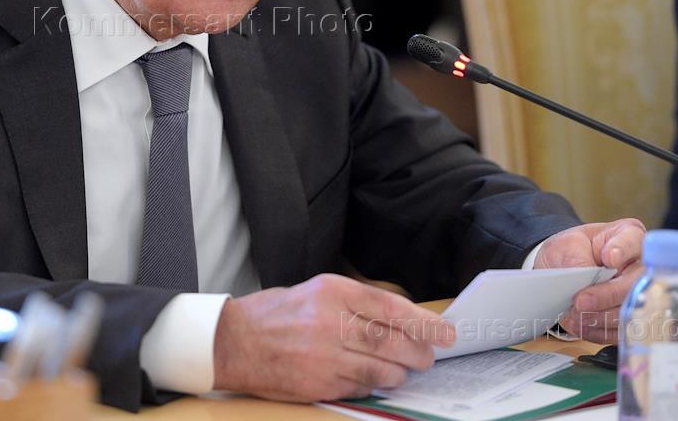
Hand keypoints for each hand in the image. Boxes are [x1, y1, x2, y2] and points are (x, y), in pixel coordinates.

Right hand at [212, 273, 454, 401]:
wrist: (233, 341)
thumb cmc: (275, 314)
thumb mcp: (314, 291)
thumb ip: (353, 303)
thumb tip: (396, 320)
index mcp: (332, 291)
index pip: (391, 308)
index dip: (423, 323)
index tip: (445, 332)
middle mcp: (330, 321)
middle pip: (392, 342)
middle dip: (418, 352)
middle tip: (428, 356)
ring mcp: (325, 356)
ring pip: (381, 370)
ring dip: (399, 373)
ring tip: (403, 370)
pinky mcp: (318, 383)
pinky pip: (359, 387)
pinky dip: (373, 386)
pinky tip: (375, 381)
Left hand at [535, 218, 645, 342]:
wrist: (562, 271)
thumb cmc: (570, 251)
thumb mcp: (566, 246)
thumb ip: (576, 260)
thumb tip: (583, 281)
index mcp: (628, 236)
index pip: (633, 241)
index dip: (623, 250)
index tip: (608, 258)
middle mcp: (641, 265)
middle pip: (637, 282)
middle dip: (607, 295)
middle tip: (580, 301)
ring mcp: (640, 294)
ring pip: (633, 310)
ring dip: (602, 317)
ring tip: (576, 316)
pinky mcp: (633, 318)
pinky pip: (623, 330)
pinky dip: (600, 331)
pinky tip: (581, 326)